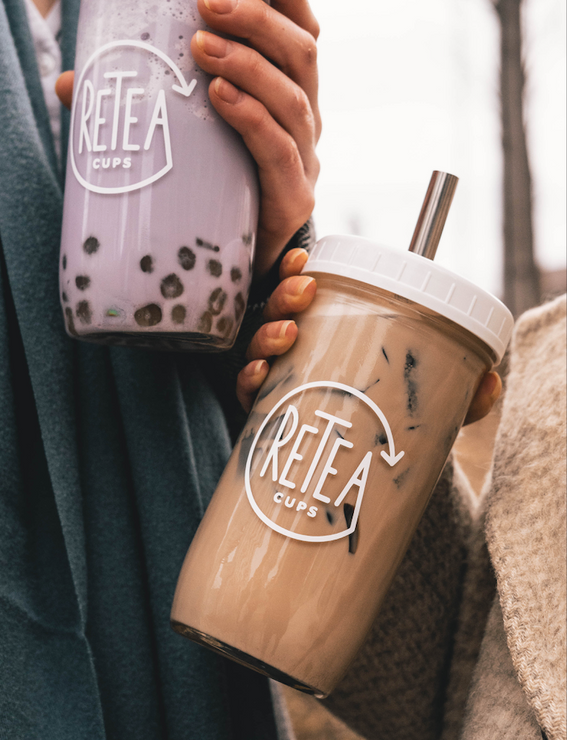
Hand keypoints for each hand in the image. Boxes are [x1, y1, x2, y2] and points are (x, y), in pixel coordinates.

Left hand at [55, 0, 318, 279]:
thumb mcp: (181, 138)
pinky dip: (250, 118)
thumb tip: (67, 81)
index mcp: (286, 94)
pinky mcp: (292, 200)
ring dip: (247, 64)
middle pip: (301, 55)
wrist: (228, 269)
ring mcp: (304, 161)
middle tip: (205, 4)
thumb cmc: (207, 190)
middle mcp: (304, 121)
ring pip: (290, 98)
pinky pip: (278, 151)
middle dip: (257, 20)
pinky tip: (220, 97)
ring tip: (201, 47)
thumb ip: (136, 106)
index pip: (302, 33)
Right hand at [237, 249, 502, 422]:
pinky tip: (260, 374)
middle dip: (284, 294)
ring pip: (260, 347)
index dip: (296, 271)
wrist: (367, 481)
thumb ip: (460, 395)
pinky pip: (248, 394)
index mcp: (329, 337)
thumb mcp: (429, 404)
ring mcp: (279, 385)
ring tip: (288, 332)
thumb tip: (491, 381)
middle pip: (278, 312)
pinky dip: (249, 379)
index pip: (305, 294)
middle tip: (306, 291)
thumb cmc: (391, 424)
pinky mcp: (267, 419)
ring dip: (268, 332)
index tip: (304, 259)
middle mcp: (298, 355)